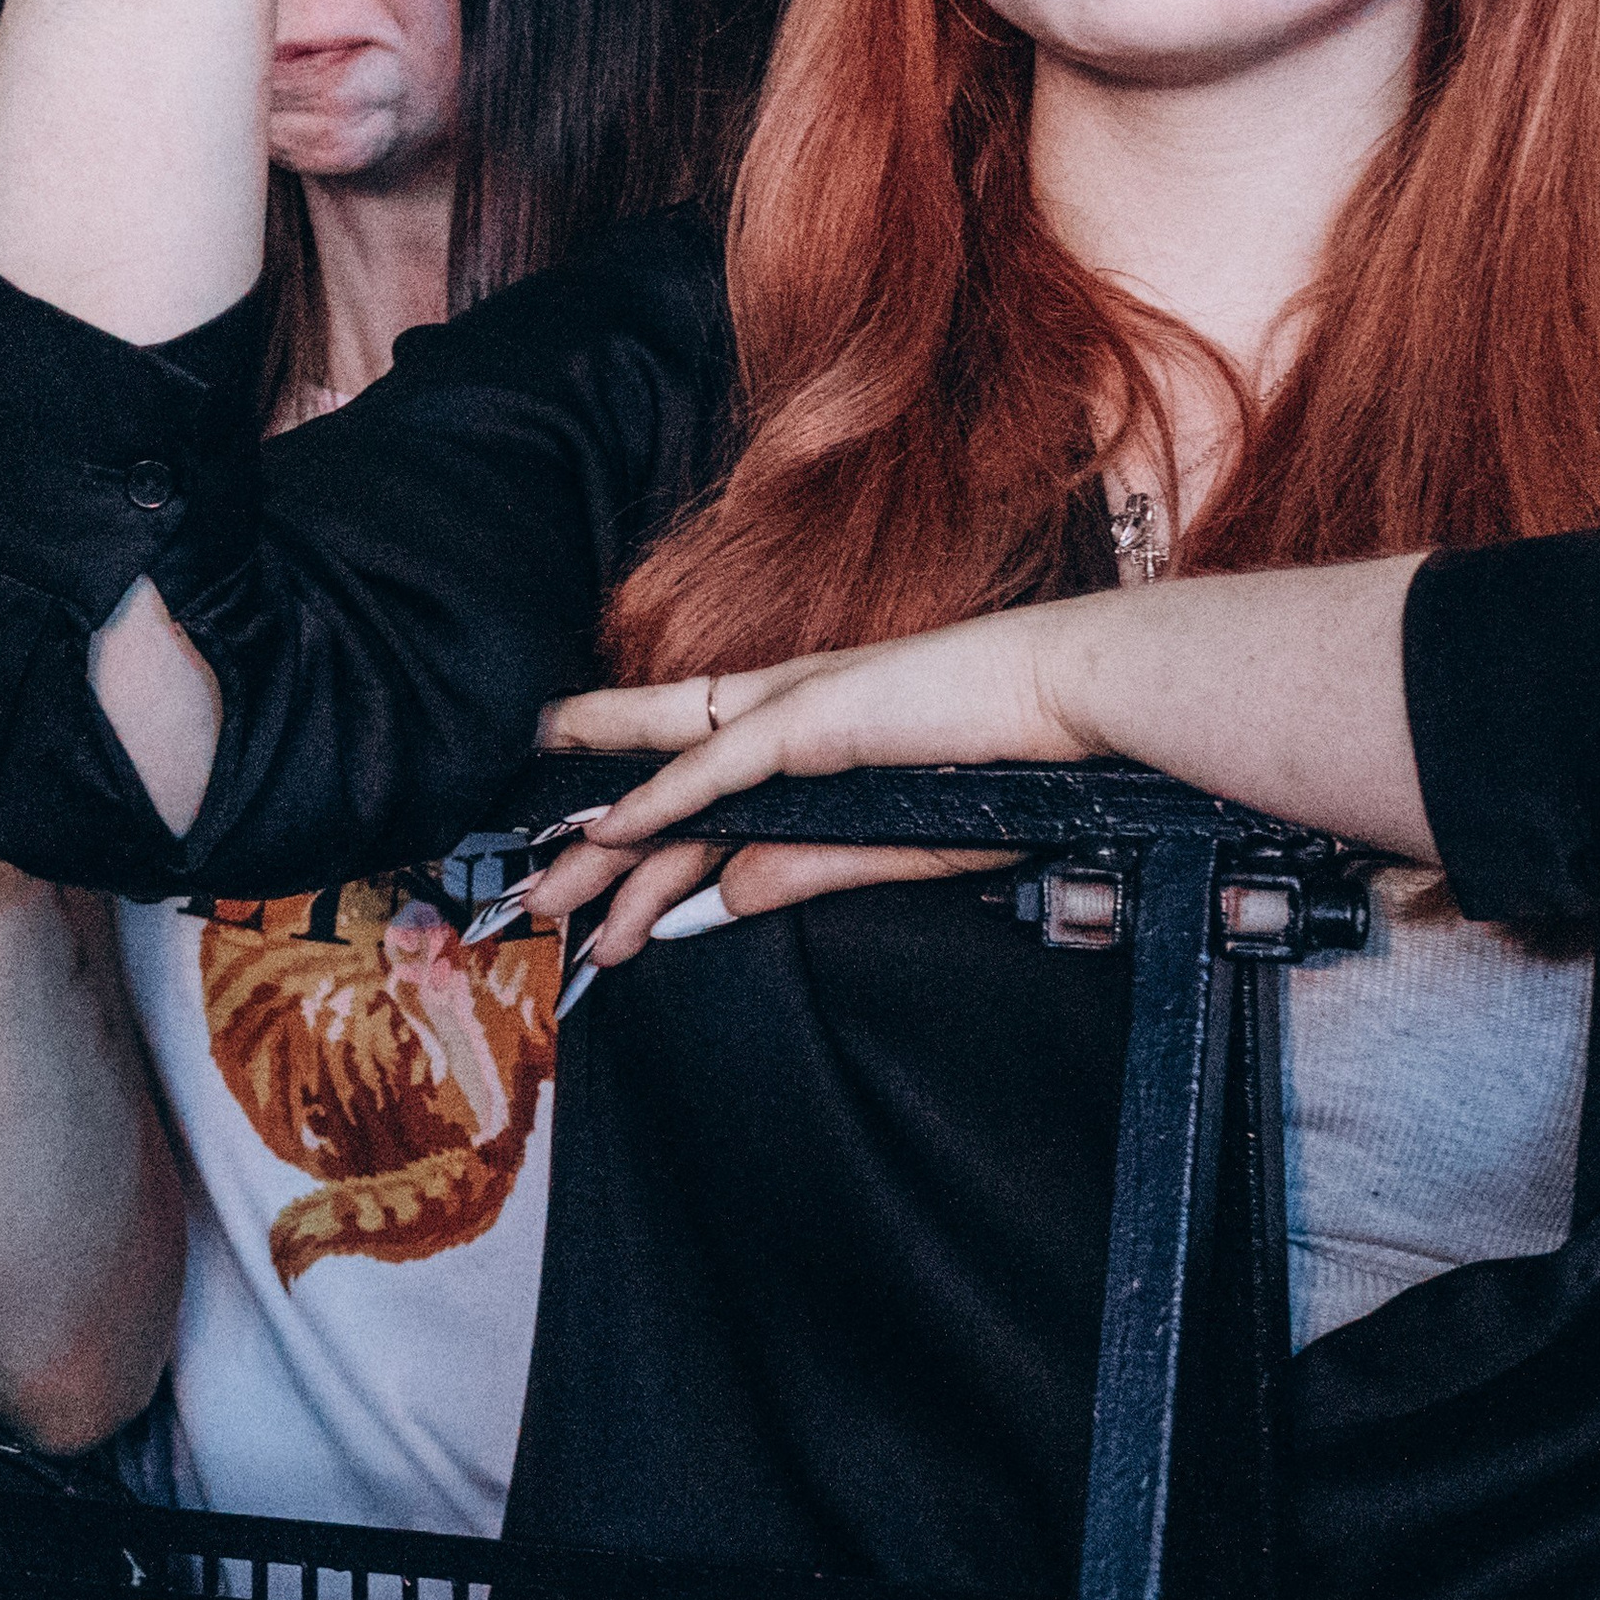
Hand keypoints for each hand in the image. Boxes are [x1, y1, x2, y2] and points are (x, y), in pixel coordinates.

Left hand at [521, 615, 1082, 962]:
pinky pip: (722, 767)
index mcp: (808, 733)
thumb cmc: (1005, 764)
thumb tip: (722, 901)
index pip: (702, 794)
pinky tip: (612, 828)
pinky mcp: (816, 713)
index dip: (640, 841)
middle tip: (528, 894)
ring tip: (547, 889)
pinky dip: (664, 800)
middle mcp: (786, 711)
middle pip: (662, 776)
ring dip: (606, 838)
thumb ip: (805, 865)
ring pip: (673, 775)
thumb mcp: (892, 840)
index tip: (596, 894)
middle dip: (590, 837)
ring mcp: (797, 706)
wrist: (1070, 699)